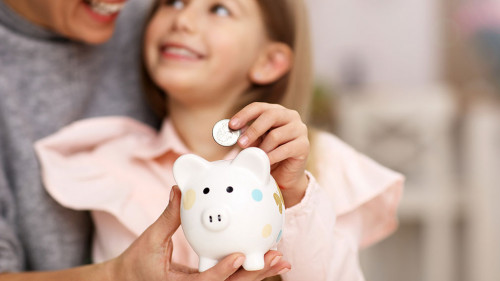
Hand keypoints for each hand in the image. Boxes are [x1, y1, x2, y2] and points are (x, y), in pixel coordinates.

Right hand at [108, 185, 289, 280]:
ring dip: (259, 272)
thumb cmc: (136, 262)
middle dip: (255, 274)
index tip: (240, 256)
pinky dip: (248, 268)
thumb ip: (168, 218)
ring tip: (280, 259)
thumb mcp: (149, 240)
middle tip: (276, 259)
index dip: (223, 271)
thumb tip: (179, 190)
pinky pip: (231, 278)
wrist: (129, 280)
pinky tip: (265, 256)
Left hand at [230, 102, 309, 207]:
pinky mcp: (304, 146)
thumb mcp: (254, 143)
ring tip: (256, 157)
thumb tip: (230, 133)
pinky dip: (272, 157)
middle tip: (241, 144)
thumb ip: (245, 136)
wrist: (284, 176)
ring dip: (262, 148)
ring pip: (276, 135)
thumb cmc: (268, 155)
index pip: (259, 107)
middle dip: (253, 130)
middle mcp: (290, 117)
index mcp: (276, 111)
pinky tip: (265, 162)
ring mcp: (300, 130)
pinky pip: (285, 149)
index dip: (244, 115)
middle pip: (270, 115)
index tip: (232, 125)